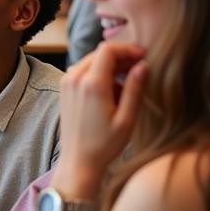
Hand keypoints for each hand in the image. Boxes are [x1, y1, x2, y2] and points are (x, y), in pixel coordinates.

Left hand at [58, 43, 147, 182]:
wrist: (78, 161)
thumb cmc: (105, 144)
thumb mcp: (126, 119)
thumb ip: (135, 89)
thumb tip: (143, 65)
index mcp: (91, 84)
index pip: (108, 50)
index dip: (128, 49)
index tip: (145, 56)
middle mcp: (74, 78)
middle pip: (99, 53)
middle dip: (121, 56)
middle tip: (141, 67)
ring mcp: (66, 83)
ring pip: (91, 60)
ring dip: (110, 64)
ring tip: (129, 80)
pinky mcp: (64, 89)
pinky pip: (83, 71)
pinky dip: (99, 72)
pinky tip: (113, 88)